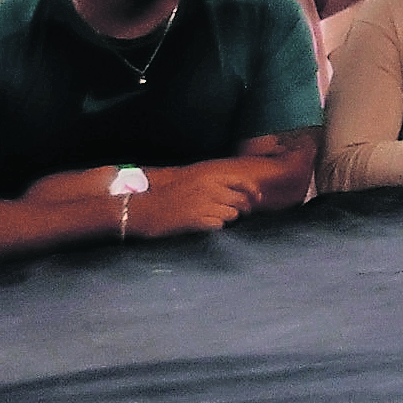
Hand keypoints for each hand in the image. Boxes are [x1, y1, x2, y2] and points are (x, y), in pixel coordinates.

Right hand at [124, 171, 263, 240]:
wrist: (144, 209)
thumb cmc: (168, 195)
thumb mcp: (192, 180)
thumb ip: (214, 183)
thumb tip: (237, 190)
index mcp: (209, 176)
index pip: (243, 182)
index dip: (253, 192)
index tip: (257, 199)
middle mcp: (210, 188)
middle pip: (241, 200)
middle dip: (242, 208)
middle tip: (239, 213)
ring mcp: (205, 204)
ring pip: (232, 214)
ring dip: (227, 217)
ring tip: (213, 217)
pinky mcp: (198, 220)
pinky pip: (219, 225)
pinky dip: (215, 225)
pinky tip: (204, 223)